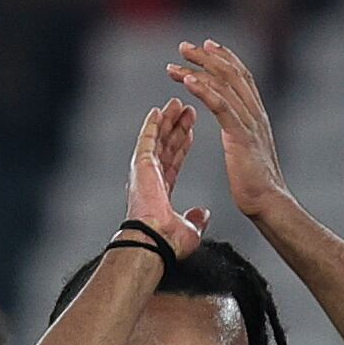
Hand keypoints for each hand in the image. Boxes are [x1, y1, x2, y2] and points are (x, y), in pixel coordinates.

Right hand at [125, 99, 207, 254]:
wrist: (155, 239)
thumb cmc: (167, 240)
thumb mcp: (189, 228)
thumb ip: (195, 219)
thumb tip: (202, 215)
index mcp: (161, 189)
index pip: (174, 160)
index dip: (183, 144)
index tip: (190, 131)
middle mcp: (151, 177)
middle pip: (166, 144)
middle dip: (177, 127)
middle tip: (186, 110)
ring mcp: (145, 169)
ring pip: (159, 138)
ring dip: (168, 121)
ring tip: (178, 104)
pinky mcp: (141, 163)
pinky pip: (148, 138)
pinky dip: (153, 124)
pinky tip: (158, 111)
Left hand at [170, 39, 286, 219]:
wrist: (269, 202)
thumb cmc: (257, 185)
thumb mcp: (250, 152)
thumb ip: (243, 136)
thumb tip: (237, 133)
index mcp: (257, 116)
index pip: (242, 77)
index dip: (225, 58)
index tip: (207, 46)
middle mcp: (255, 113)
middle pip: (231, 74)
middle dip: (206, 57)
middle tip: (184, 47)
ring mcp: (249, 123)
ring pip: (223, 85)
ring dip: (197, 71)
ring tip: (175, 63)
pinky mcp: (240, 136)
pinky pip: (220, 106)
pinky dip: (203, 90)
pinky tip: (187, 81)